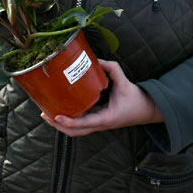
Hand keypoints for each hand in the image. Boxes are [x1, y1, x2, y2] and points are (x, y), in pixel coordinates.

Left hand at [41, 59, 164, 136]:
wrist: (147, 110)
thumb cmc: (137, 100)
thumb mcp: (125, 82)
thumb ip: (112, 69)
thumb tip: (97, 60)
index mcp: (106, 118)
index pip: (83, 124)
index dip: (68, 122)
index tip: (56, 116)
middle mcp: (100, 124)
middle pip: (74, 132)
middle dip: (58, 125)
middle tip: (44, 114)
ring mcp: (98, 124)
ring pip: (76, 130)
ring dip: (61, 124)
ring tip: (47, 113)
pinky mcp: (98, 121)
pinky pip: (81, 124)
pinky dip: (69, 120)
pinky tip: (61, 109)